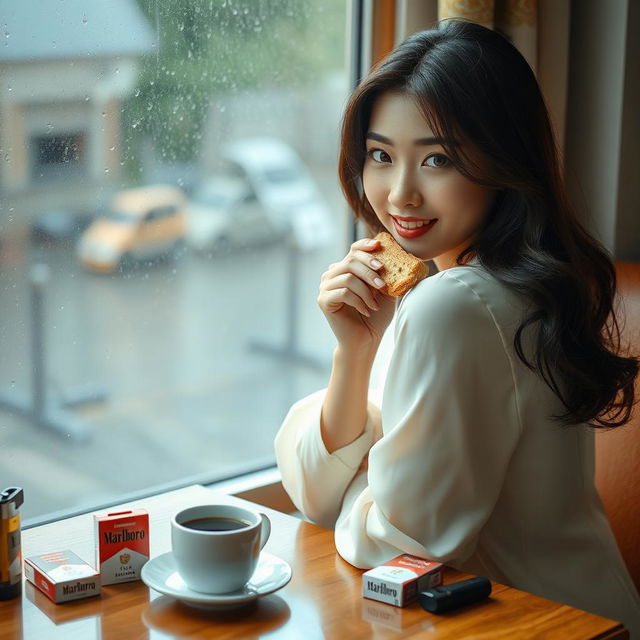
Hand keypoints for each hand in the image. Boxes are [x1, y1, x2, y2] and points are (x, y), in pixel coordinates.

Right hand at [317, 237, 395, 352]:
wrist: (366, 339)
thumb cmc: (375, 315)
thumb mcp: (384, 291)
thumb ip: (384, 274)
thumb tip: (394, 255)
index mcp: (346, 269)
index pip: (353, 250)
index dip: (365, 245)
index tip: (379, 246)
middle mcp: (332, 275)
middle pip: (350, 261)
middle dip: (369, 271)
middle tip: (382, 284)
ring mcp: (326, 287)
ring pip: (348, 277)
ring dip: (365, 291)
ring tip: (374, 304)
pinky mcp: (323, 300)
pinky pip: (343, 292)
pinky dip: (358, 301)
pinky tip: (366, 311)